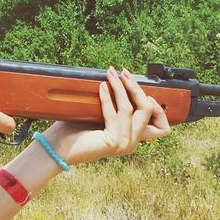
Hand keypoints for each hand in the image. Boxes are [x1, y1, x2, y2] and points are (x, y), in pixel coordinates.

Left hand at [41, 67, 170, 165]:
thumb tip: (124, 81)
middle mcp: (132, 144)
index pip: (162, 128)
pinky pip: (115, 113)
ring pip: (131, 108)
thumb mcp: (103, 116)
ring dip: (121, 87)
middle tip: (124, 73)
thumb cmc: (76, 130)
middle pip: (147, 110)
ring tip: (111, 74)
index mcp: (133, 139)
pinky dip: (108, 97)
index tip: (144, 90)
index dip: (159, 109)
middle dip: (136, 88)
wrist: (58, 147)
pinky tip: (102, 86)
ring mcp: (125, 144)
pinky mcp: (114, 142)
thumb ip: (118, 107)